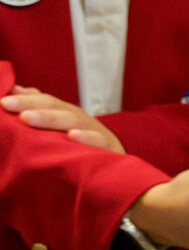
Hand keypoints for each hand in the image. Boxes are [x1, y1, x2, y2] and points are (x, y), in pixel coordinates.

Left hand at [4, 88, 120, 151]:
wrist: (115, 160)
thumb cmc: (81, 142)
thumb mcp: (60, 124)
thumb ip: (39, 107)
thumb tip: (16, 89)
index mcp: (65, 113)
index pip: (44, 101)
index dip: (23, 99)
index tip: (2, 101)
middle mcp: (78, 119)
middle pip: (55, 107)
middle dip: (30, 105)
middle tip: (7, 104)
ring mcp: (94, 131)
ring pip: (72, 121)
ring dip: (49, 118)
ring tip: (26, 118)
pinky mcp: (108, 148)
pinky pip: (98, 142)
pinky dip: (86, 138)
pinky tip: (72, 137)